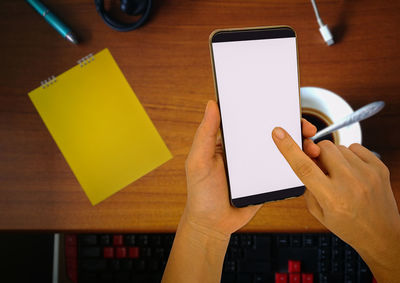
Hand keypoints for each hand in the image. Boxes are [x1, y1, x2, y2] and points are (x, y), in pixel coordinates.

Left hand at [183, 100, 318, 237]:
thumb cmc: (201, 193)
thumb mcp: (199, 161)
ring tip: (312, 146)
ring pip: (283, 150)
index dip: (268, 110)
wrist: (213, 224)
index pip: (251, 120)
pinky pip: (285, 170)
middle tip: (306, 127)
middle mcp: (247, 150)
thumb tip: (211, 105)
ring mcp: (259, 165)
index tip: (284, 104)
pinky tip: (309, 162)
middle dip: (292, 126)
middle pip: (272, 133)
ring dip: (299, 145)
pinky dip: (298, 164)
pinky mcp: (268, 180)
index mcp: (231, 142)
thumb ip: (205, 134)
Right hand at [272, 127, 399, 281]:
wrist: (382, 235)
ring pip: (338, 146)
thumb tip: (305, 157)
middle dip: (316, 154)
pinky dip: (348, 156)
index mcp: (331, 198)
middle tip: (321, 168)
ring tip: (339, 174)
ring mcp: (367, 173)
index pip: (304, 167)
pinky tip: (351, 171)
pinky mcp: (379, 167)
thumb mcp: (318, 212)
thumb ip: (308, 184)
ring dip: (333, 157)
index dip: (288, 148)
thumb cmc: (348, 225)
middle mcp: (350, 184)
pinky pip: (354, 147)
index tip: (279, 133)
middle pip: (322, 149)